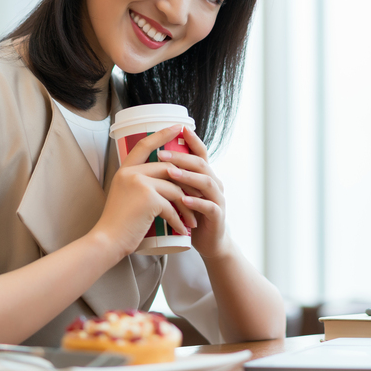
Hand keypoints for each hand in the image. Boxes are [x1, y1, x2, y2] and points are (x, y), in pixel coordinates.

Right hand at [90, 126, 193, 257]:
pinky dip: (180, 220)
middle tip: (200, 192)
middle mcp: (132, 173)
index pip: (145, 145)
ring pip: (174, 188)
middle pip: (168, 168)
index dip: (162, 134)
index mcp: (125, 170)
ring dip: (187, 206)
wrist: (107, 241)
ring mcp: (140, 183)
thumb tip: (164, 178)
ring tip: (193, 219)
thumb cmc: (118, 224)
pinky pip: (172, 206)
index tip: (178, 127)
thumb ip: (140, 184)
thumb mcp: (125, 195)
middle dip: (187, 181)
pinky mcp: (148, 198)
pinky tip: (184, 228)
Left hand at [157, 128, 229, 258]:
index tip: (179, 128)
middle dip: (181, 157)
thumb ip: (176, 178)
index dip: (192, 140)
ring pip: (206, 182)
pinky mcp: (218, 216)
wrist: (210, 242)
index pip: (200, 153)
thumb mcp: (184, 192)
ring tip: (171, 173)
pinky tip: (184, 199)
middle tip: (162, 154)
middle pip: (201, 164)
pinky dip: (196, 202)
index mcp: (205, 175)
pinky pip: (209, 206)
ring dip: (188, 176)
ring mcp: (218, 199)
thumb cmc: (192, 215)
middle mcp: (214, 183)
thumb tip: (152, 158)